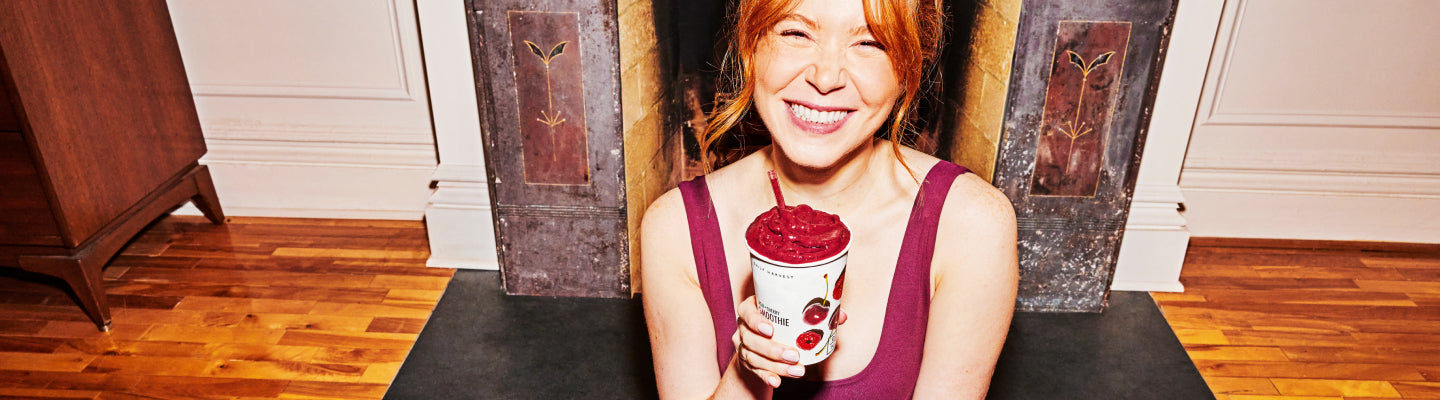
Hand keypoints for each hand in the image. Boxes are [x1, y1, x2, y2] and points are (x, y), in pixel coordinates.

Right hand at [732, 296, 847, 387]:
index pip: (746, 312)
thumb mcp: (792, 315)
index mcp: (752, 310)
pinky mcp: (748, 364)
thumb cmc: (781, 323)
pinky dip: (767, 377)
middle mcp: (744, 328)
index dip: (756, 321)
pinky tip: (776, 382)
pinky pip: (756, 372)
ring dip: (777, 366)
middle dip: (773, 349)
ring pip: (754, 358)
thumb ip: (815, 315)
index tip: (771, 329)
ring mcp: (744, 347)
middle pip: (751, 339)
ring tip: (797, 371)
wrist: (762, 341)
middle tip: (794, 355)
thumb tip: (841, 316)